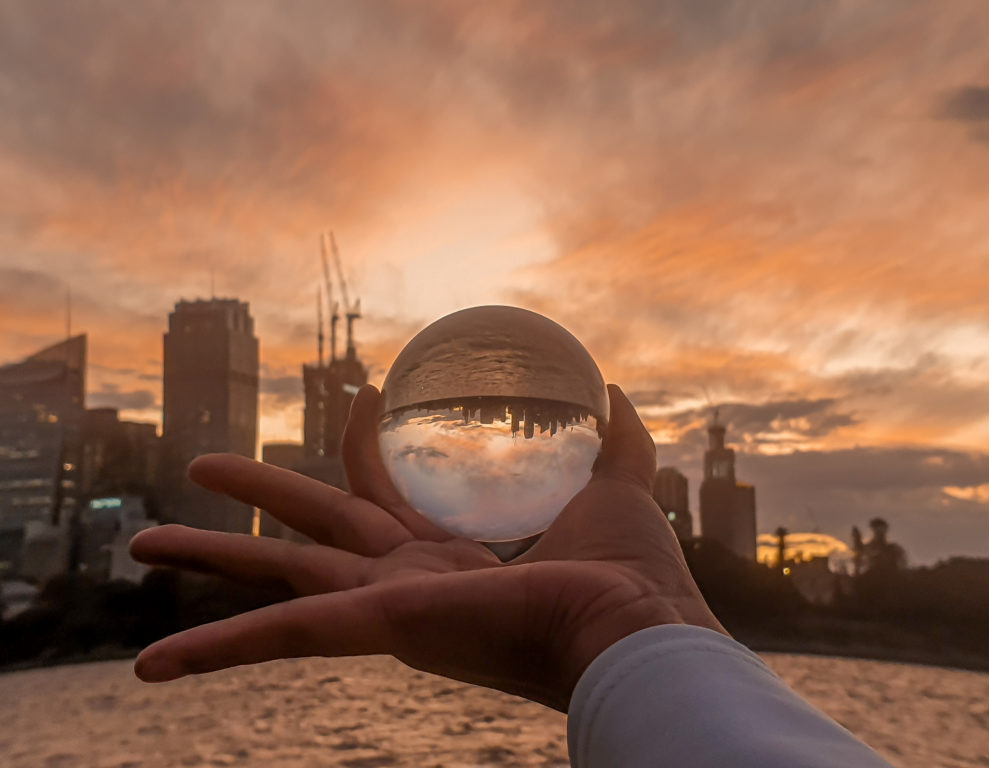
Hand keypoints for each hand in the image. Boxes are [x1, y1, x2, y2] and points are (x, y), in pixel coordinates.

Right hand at [131, 384, 724, 710]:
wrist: (638, 627)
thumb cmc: (632, 575)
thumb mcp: (615, 485)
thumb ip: (615, 438)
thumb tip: (613, 387)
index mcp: (451, 555)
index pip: (385, 495)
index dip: (365, 445)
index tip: (362, 394)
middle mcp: (409, 581)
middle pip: (313, 527)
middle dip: (259, 494)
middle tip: (201, 465)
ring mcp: (387, 607)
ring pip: (276, 575)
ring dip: (209, 558)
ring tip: (142, 543)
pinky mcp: (378, 627)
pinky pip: (279, 640)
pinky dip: (212, 651)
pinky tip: (150, 664)